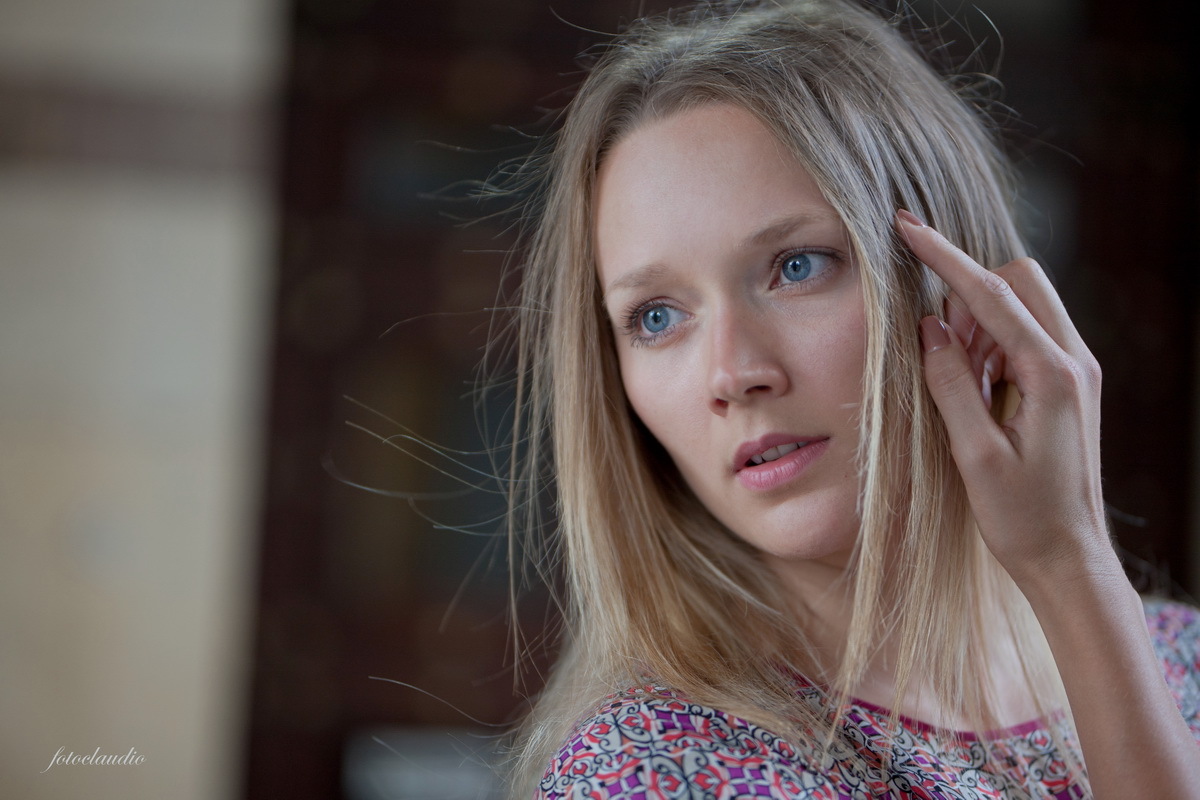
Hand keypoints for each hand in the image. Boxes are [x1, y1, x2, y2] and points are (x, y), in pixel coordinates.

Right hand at [895, 210, 1109, 586]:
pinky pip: (1028, 337)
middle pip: (1020, 281)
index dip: (944, 257)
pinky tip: (979, 393)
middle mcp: (1075, 362)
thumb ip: (952, 384)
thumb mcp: (974, 455)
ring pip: (1023, 306)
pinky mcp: (1069, 385)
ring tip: (962, 384)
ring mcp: (1077, 371)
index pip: (993, 294)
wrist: (1069, 557)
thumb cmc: (1022, 517)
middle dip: (971, 294)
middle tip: (942, 347)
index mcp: (1054, 375)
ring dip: (981, 325)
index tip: (906, 227)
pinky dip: (994, 347)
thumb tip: (929, 329)